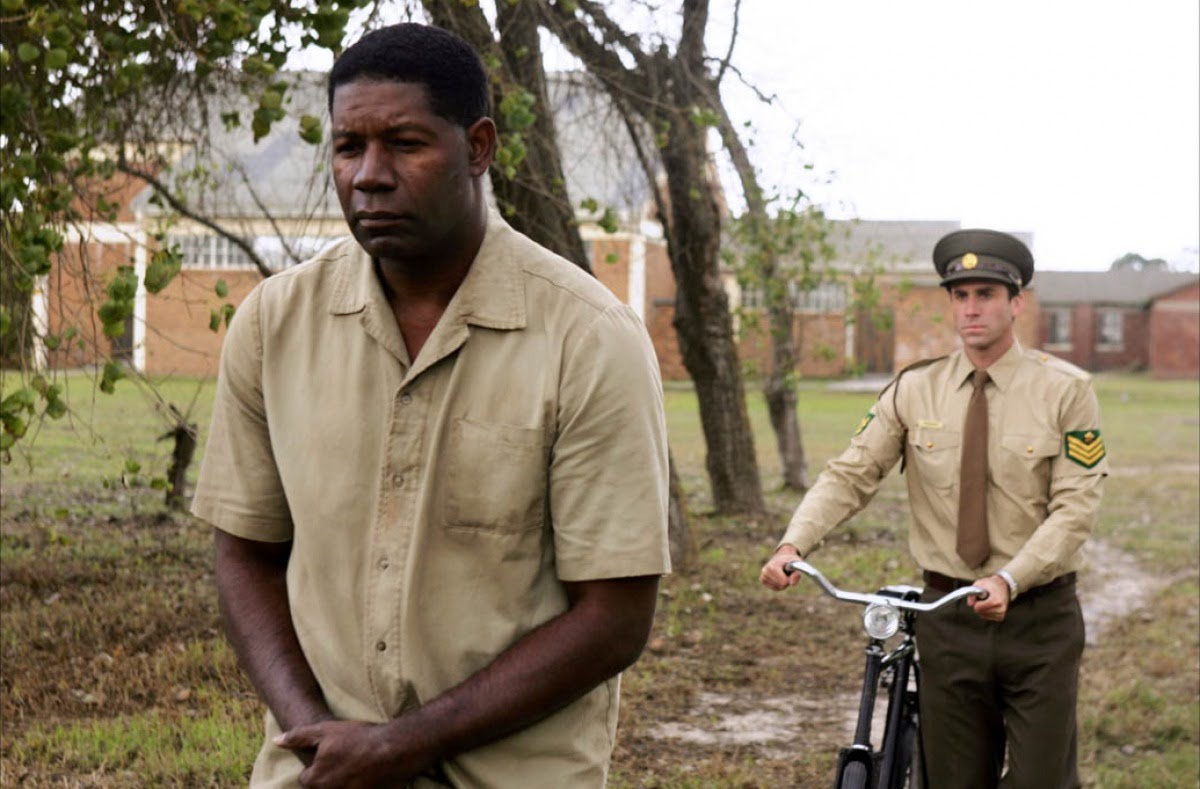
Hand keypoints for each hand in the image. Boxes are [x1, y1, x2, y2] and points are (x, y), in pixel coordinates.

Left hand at [275, 719, 436, 788]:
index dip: (318, 765)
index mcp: (315, 780)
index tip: (332, 754)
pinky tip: (366, 776)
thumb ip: (298, 737)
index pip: (306, 778)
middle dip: (330, 777)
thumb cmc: (359, 738)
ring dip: (343, 783)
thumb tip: (277, 741)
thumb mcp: (326, 730)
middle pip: (322, 788)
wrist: (395, 750)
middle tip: (346, 761)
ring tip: (357, 768)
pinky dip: (357, 786)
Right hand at [760, 545, 802, 590]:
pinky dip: (779, 585)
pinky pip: (775, 588)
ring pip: (778, 588)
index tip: (790, 571)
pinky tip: (778, 577)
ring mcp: (763, 575)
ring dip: (783, 583)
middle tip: (786, 572)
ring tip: (782, 573)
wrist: (782, 556)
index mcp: (772, 566)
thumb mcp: (797, 564)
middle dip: (786, 581)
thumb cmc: (790, 561)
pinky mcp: (762, 580)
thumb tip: (791, 583)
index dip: (790, 578)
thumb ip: (797, 574)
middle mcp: (765, 571)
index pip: (784, 582)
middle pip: (782, 585)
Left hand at [967, 574, 1009, 621]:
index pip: (979, 608)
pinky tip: (989, 605)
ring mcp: (1001, 613)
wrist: (1003, 585)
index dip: (975, 602)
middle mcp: (1001, 608)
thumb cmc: (990, 584)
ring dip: (981, 609)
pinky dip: (985, 611)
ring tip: (986, 600)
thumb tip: (969, 605)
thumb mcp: (979, 584)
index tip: (978, 597)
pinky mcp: (1001, 617)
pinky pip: (986, 617)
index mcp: (996, 600)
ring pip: (982, 615)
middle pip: (980, 612)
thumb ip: (972, 594)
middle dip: (978, 605)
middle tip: (982, 598)